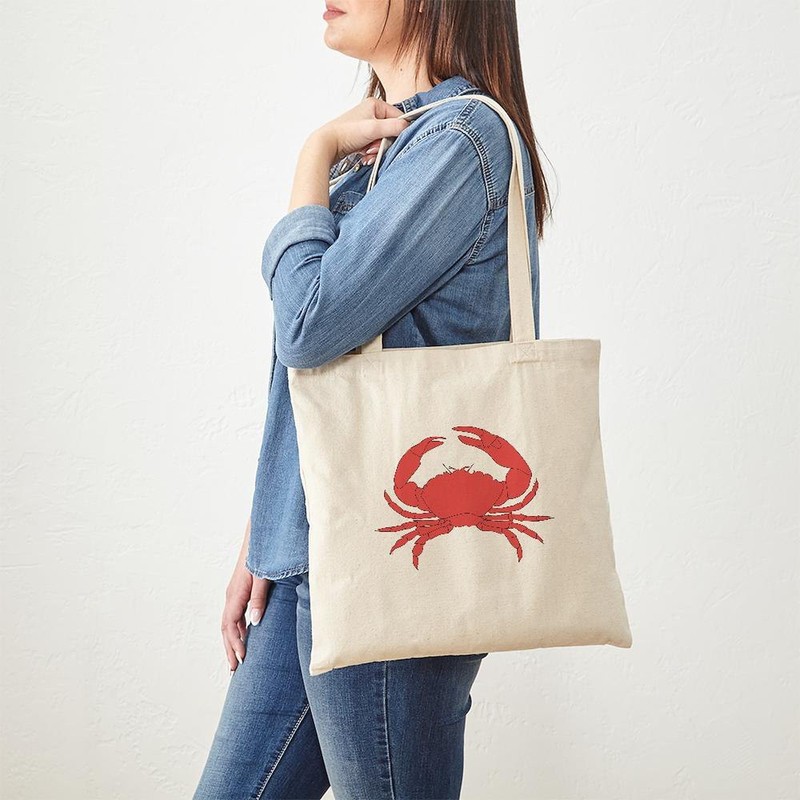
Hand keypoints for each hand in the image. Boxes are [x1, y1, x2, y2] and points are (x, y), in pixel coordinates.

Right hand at [221, 519, 269, 672]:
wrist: (261, 533)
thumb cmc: (263, 553)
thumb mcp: (264, 575)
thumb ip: (259, 598)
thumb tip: (254, 623)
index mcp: (236, 593)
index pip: (230, 626)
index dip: (234, 644)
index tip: (241, 659)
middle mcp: (232, 594)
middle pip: (226, 627)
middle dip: (230, 648)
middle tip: (234, 669)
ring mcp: (235, 591)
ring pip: (229, 622)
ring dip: (232, 640)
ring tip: (237, 658)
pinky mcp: (241, 588)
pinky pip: (235, 614)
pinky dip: (237, 629)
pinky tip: (245, 635)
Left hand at [312, 97, 410, 165]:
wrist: (326, 145)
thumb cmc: (346, 133)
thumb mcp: (373, 129)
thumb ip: (393, 127)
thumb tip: (408, 127)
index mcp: (375, 104)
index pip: (398, 117)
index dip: (397, 132)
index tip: (389, 142)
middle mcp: (371, 112)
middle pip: (390, 130)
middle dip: (383, 144)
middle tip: (373, 149)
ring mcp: (366, 124)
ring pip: (382, 140)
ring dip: (376, 150)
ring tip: (366, 152)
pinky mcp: (361, 136)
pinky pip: (374, 145)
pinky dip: (370, 153)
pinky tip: (364, 155)